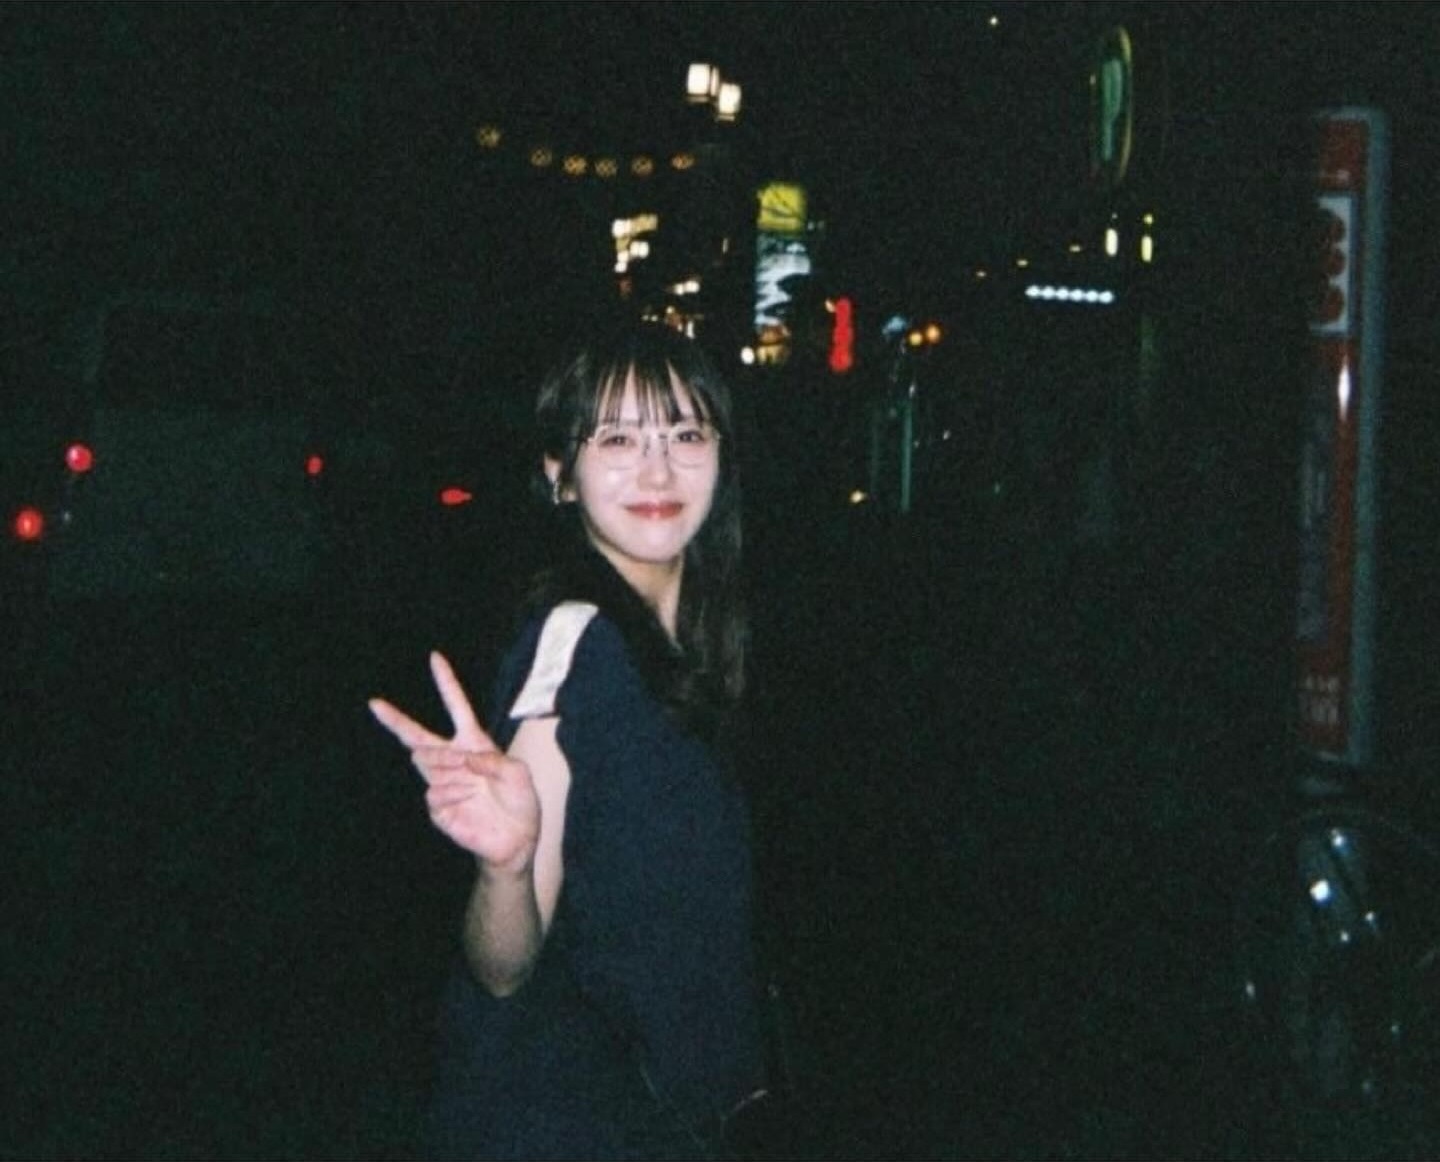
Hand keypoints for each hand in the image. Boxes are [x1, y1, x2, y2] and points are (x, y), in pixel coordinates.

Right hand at [369, 652, 539, 872]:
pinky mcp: (438, 807)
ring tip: (473, 785)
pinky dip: (452, 794)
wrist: (515, 840)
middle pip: (416, 735)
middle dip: (395, 719)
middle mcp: (454, 759)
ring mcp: (442, 782)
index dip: (446, 682)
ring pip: (429, 764)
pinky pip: (434, 792)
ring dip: (452, 772)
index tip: (435, 657)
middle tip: (374, 703)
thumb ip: (495, 760)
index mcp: (474, 742)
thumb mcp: (519, 774)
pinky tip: (467, 799)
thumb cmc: (521, 802)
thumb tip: (464, 757)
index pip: (456, 706)